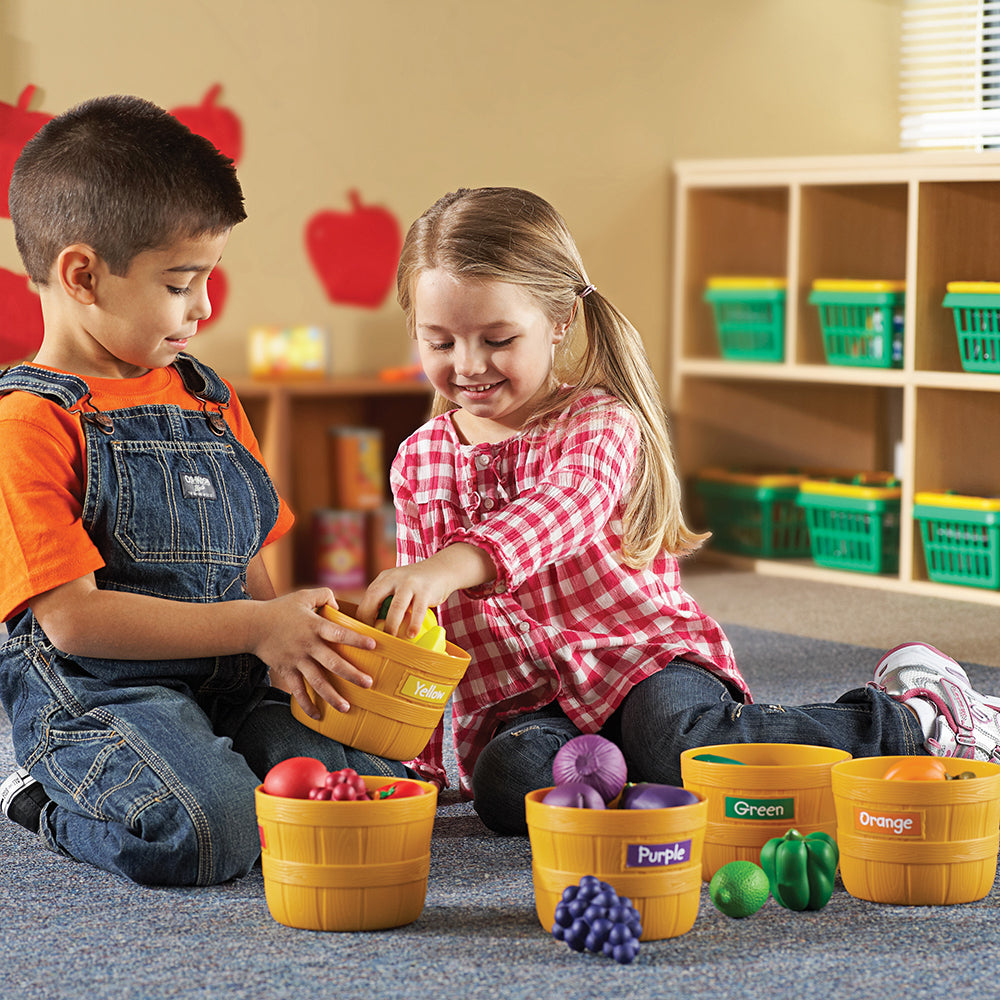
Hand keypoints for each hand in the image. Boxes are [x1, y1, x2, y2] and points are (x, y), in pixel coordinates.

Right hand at [248, 588, 374, 718]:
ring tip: (346, 707)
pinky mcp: (287, 671)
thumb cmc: (281, 609)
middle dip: (351, 674)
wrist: (252, 626)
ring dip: (332, 696)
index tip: (374, 646)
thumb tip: (340, 606)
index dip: (356, 639)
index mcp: (314, 626)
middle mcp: (308, 645)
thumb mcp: (303, 596)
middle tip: (368, 684)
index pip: (339, 634)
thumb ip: (324, 595)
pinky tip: (318, 716)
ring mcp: (297, 660)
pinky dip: (307, 704)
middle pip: (332, 662)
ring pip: (316, 681)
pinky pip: (298, 691)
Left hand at [356, 543, 496, 636]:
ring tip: (391, 638)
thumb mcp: (398, 584)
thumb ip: (386, 598)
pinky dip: (414, 624)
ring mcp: (410, 583)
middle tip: (373, 636)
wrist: (442, 569)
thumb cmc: (417, 584)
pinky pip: (418, 611)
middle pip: (375, 599)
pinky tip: (412, 634)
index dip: (364, 615)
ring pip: (396, 607)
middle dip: (371, 619)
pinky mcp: (425, 590)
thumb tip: (372, 624)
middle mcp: (394, 578)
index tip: (365, 631)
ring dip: (391, 625)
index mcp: (384, 578)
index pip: (367, 597)